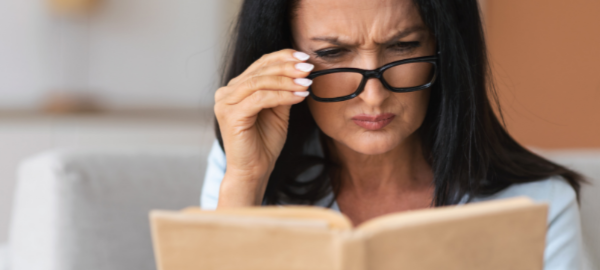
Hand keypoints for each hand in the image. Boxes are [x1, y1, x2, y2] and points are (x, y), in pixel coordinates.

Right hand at [214, 49, 313, 206]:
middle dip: (287, 67)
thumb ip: (283, 90)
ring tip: (306, 83)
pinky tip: (299, 96)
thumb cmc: (264, 143)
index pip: (260, 64)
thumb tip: (301, 71)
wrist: (253, 171)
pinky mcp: (231, 115)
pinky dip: (282, 95)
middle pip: (260, 70)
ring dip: (287, 81)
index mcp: (236, 88)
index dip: (282, 57)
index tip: (304, 57)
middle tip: (308, 68)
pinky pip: (260, 99)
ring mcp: (225, 103)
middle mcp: (226, 92)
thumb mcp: (278, 111)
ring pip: (260, 82)